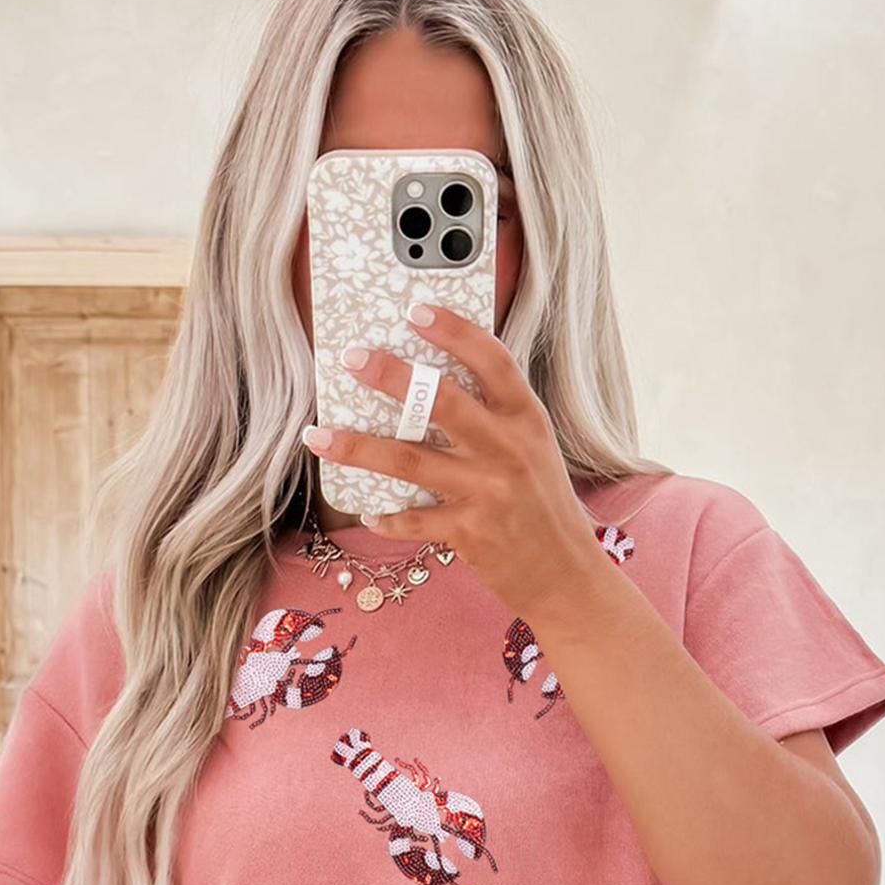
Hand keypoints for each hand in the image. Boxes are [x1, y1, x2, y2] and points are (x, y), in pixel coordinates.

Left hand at [301, 299, 607, 623]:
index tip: (417, 311)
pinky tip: (368, 511)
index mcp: (526, 420)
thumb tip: (431, 386)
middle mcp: (507, 450)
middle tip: (354, 358)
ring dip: (358, 447)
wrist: (565, 574)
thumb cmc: (543, 505)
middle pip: (441, 402)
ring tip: (319, 435)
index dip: (454, 331)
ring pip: (410, 460)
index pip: (492, 361)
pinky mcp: (469, 532)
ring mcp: (487, 492)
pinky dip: (386, 516)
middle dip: (392, 376)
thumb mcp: (535, 448)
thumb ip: (496, 416)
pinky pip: (413, 519)